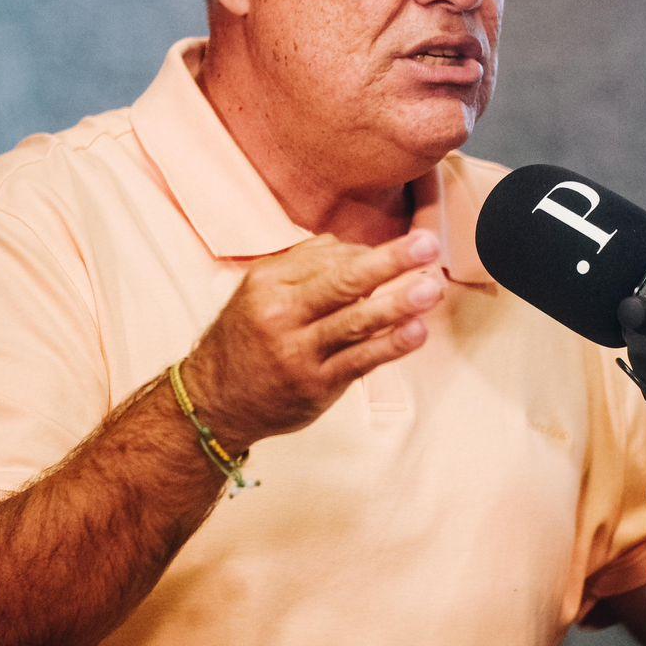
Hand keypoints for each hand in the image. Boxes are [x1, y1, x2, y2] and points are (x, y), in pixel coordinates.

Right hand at [179, 230, 442, 449]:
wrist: (213, 400)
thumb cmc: (248, 337)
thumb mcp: (261, 292)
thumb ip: (304, 265)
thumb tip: (356, 247)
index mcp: (268, 283)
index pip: (329, 258)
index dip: (371, 252)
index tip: (409, 246)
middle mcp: (280, 314)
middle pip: (343, 281)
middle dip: (389, 261)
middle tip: (428, 245)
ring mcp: (298, 352)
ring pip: (355, 321)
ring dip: (398, 303)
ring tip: (432, 289)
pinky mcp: (314, 385)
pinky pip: (359, 360)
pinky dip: (390, 345)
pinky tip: (417, 331)